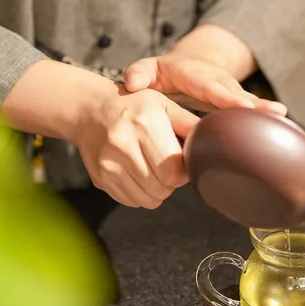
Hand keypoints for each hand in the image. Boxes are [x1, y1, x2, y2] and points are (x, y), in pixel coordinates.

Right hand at [73, 77, 199, 209]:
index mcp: (145, 123)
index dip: (183, 170)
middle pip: (162, 188)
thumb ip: (189, 123)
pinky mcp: (100, 179)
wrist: (89, 109)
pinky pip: (132, 201)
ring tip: (152, 167)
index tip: (181, 160)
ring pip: (149, 200)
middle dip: (171, 181)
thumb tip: (215, 138)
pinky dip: (140, 192)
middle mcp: (123, 144)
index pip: (174, 170)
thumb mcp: (163, 103)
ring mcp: (108, 164)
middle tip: (167, 163)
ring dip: (157, 189)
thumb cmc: (133, 104)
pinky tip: (137, 172)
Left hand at [123, 55, 287, 116]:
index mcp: (191, 73)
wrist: (188, 64)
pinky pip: (250, 108)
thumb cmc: (164, 74)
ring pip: (245, 99)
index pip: (206, 85)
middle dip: (247, 102)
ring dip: (261, 107)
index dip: (222, 95)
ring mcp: (227, 89)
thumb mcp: (149, 69)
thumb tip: (132, 82)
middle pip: (231, 91)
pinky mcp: (235, 100)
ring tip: (280, 114)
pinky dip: (264, 114)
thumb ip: (140, 73)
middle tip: (267, 111)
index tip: (237, 103)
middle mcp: (214, 79)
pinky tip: (281, 120)